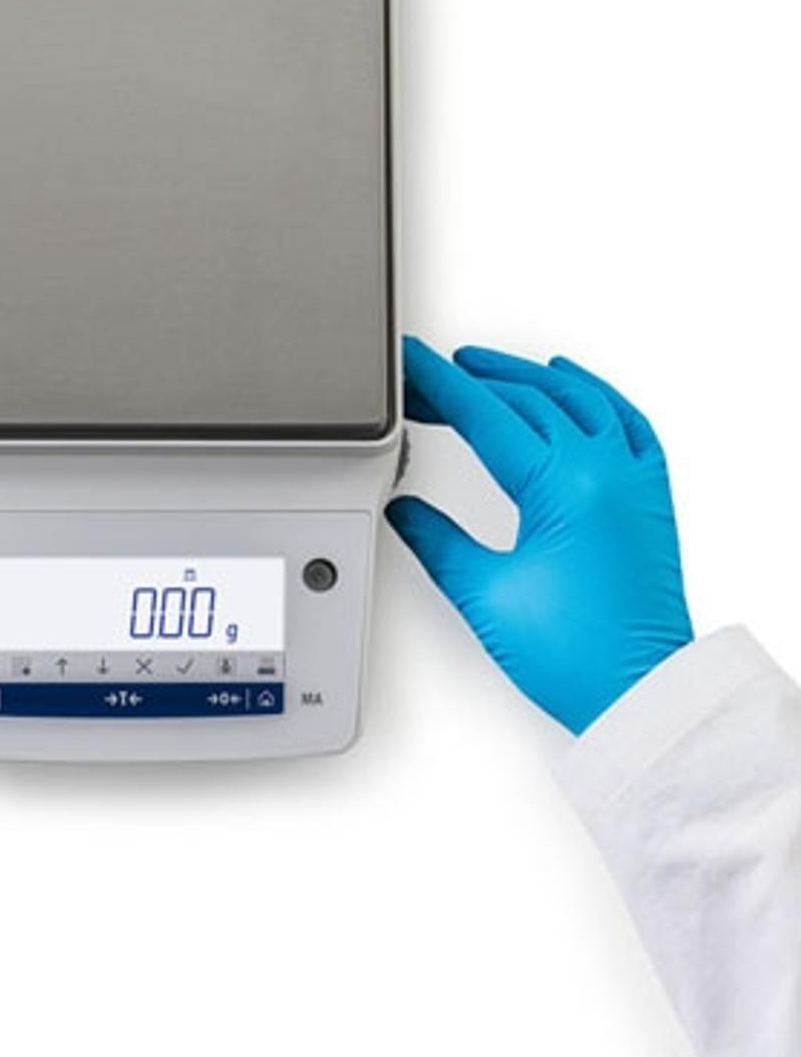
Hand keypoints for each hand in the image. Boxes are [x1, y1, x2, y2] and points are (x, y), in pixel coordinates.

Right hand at [386, 339, 693, 732]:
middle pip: (524, 397)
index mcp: (561, 485)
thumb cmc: (578, 657)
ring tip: (482, 367)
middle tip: (425, 383)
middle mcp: (602, 469)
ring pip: (575, 396)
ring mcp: (631, 477)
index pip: (483, 413)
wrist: (643, 694)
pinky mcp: (649, 495)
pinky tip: (572, 381)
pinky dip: (594, 393)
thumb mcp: (485, 594)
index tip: (411, 363)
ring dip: (524, 375)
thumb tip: (407, 510)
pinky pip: (626, 420)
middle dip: (467, 382)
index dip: (437, 383)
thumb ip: (437, 541)